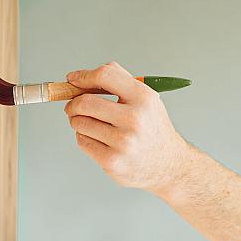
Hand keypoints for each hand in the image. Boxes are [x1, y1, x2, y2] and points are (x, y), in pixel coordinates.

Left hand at [63, 61, 190, 194]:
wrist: (168, 164)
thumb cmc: (152, 129)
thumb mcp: (146, 98)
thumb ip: (119, 81)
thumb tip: (84, 76)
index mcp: (144, 98)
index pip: (105, 76)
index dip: (83, 76)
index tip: (73, 79)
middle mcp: (135, 119)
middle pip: (85, 103)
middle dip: (73, 104)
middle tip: (73, 107)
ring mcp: (123, 142)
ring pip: (80, 123)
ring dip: (79, 122)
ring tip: (93, 125)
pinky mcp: (112, 161)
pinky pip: (83, 142)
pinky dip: (85, 138)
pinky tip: (99, 140)